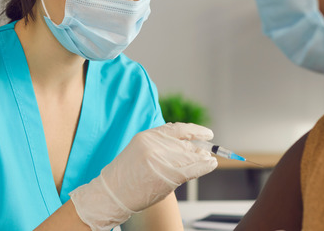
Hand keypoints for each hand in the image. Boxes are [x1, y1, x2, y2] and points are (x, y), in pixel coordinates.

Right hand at [69, 123, 217, 230]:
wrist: (112, 193)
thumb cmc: (127, 176)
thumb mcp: (140, 151)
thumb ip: (160, 146)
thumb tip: (188, 146)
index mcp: (147, 136)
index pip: (177, 129)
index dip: (195, 130)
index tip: (207, 133)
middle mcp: (154, 144)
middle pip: (186, 144)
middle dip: (199, 149)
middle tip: (207, 152)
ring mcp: (161, 159)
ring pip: (190, 156)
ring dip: (203, 158)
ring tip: (209, 159)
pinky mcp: (167, 175)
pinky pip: (192, 169)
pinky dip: (204, 167)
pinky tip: (210, 164)